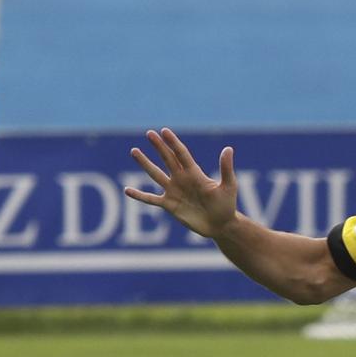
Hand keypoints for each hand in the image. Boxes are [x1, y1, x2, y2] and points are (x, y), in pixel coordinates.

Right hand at [124, 128, 238, 239]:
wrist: (221, 225)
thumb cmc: (227, 205)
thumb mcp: (229, 186)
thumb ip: (226, 168)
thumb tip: (228, 148)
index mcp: (195, 173)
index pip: (181, 154)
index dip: (173, 143)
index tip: (164, 131)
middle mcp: (181, 179)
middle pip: (167, 159)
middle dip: (158, 147)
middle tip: (149, 133)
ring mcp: (174, 191)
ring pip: (155, 174)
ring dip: (145, 163)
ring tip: (134, 151)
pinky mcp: (169, 205)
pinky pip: (150, 199)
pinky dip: (139, 196)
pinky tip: (127, 190)